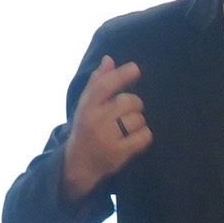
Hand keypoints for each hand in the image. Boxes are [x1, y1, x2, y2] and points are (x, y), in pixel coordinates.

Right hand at [60, 55, 148, 198]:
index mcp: (86, 106)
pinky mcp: (118, 153)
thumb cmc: (86, 128)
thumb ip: (98, 83)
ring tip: (127, 128)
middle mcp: (95, 120)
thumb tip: (109, 59)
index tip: (135, 68)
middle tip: (128, 112)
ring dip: (138, 122)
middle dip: (135, 104)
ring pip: (139, 119)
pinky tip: (135, 138)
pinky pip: (144, 136)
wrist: (78, 163)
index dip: (121, 75)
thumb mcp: (86, 105)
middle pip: (129, 101)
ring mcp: (106, 137)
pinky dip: (145, 135)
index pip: (104, 86)